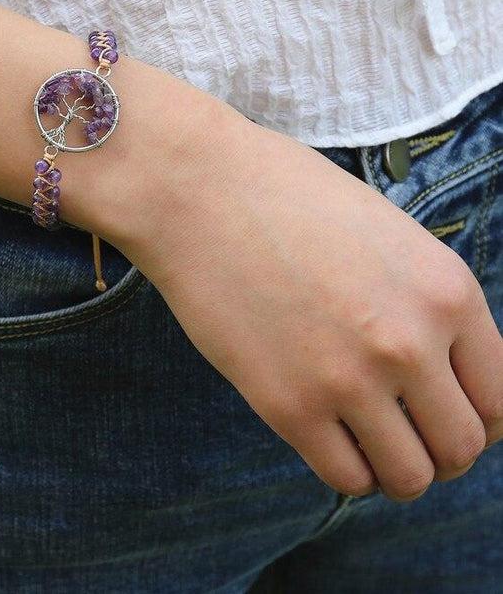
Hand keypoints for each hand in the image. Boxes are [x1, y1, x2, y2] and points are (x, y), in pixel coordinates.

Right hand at [110, 90, 502, 500]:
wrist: (196, 188)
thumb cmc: (281, 194)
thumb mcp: (384, 232)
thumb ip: (422, 300)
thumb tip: (436, 366)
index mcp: (446, 291)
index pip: (502, 398)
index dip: (478, 416)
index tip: (442, 412)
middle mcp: (411, 343)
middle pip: (462, 446)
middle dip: (438, 448)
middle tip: (401, 429)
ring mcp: (348, 379)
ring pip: (410, 476)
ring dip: (394, 467)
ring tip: (363, 438)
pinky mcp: (287, 406)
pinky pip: (346, 478)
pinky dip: (347, 469)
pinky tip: (324, 433)